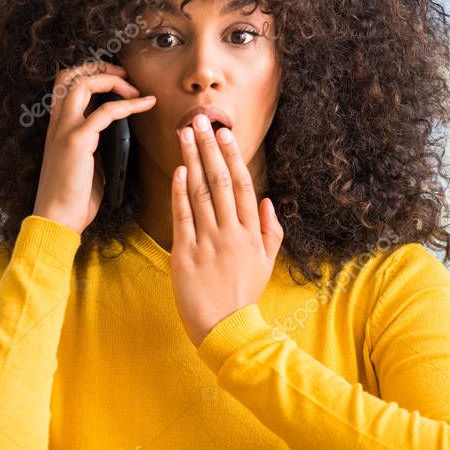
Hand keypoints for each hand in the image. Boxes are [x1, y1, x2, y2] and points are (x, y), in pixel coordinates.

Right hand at [31, 60, 155, 235]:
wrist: (57, 219)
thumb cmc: (72, 198)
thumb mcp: (85, 164)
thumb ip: (95, 146)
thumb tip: (116, 136)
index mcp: (58, 128)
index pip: (65, 86)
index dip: (89, 74)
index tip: (115, 80)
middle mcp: (57, 124)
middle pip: (69, 75)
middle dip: (98, 67)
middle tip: (123, 74)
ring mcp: (65, 130)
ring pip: (82, 83)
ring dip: (111, 79)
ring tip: (133, 87)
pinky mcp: (77, 141)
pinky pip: (106, 111)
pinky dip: (129, 103)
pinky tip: (146, 104)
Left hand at [170, 114, 284, 347]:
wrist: (225, 329)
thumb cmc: (244, 295)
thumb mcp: (267, 264)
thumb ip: (271, 231)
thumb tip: (270, 201)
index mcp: (252, 233)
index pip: (243, 185)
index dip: (232, 157)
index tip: (224, 133)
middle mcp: (231, 232)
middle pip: (220, 181)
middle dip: (210, 148)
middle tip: (200, 121)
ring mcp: (208, 242)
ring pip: (200, 192)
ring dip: (192, 160)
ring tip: (185, 135)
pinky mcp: (186, 254)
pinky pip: (182, 216)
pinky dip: (179, 192)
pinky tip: (178, 170)